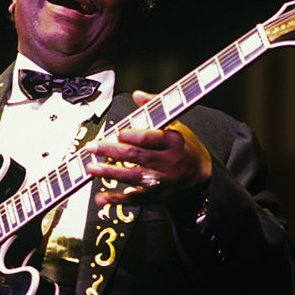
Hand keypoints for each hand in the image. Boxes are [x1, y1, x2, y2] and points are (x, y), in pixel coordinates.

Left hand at [84, 90, 211, 212]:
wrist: (203, 179)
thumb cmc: (186, 149)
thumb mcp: (177, 125)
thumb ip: (155, 109)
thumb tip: (138, 95)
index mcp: (173, 141)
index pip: (151, 137)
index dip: (133, 136)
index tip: (118, 133)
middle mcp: (167, 161)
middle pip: (136, 156)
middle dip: (111, 151)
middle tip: (92, 147)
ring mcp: (161, 180)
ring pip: (133, 177)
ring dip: (110, 173)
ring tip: (91, 168)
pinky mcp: (156, 196)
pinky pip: (134, 198)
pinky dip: (116, 199)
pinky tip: (101, 197)